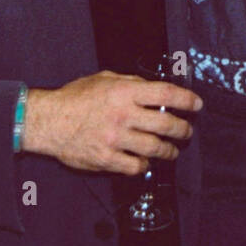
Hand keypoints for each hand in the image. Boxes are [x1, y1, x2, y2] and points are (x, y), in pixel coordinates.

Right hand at [21, 71, 202, 175]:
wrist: (49, 121)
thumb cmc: (75, 98)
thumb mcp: (104, 79)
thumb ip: (130, 83)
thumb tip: (153, 88)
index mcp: (124, 92)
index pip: (165, 94)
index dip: (186, 100)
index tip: (197, 105)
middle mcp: (123, 115)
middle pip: (165, 125)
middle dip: (183, 129)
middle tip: (186, 131)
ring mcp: (115, 139)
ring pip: (155, 148)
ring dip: (169, 150)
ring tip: (173, 150)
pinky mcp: (107, 159)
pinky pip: (136, 166)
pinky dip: (145, 164)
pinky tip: (146, 161)